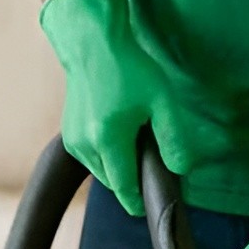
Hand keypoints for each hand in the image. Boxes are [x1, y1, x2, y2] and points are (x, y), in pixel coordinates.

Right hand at [39, 0, 186, 213]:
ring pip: (101, 172)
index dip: (141, 201)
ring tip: (137, 142)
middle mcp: (84, 146)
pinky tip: (121, 134)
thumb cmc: (128, 68)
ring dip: (120, 167)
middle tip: (154, 162)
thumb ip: (172, 139)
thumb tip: (180, 169)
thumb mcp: (161, 101)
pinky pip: (92, 158)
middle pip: (113, 183)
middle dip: (133, 180)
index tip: (156, 205)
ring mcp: (73, 142)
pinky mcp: (68, 135)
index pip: (125, 189)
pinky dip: (108, 155)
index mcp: (107, 141)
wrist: (91, 43)